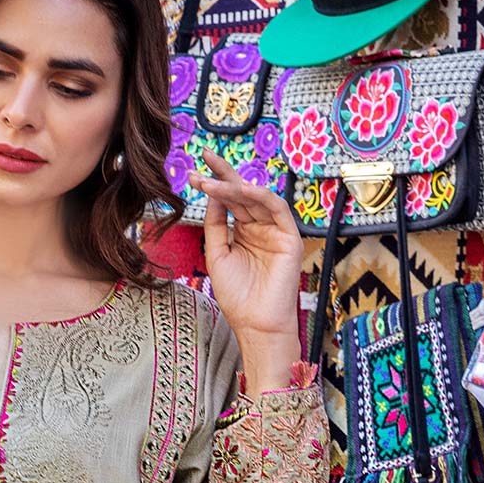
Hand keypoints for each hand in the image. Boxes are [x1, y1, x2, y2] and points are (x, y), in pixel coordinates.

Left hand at [195, 151, 303, 386]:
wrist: (256, 325)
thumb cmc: (237, 296)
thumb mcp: (217, 255)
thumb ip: (216, 224)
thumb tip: (212, 192)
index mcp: (244, 232)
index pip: (230, 201)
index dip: (214, 184)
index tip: (192, 172)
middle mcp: (261, 227)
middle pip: (242, 193)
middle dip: (223, 175)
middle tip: (204, 157)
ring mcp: (276, 231)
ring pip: (256, 198)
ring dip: (234, 186)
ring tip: (210, 182)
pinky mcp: (290, 237)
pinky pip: (277, 208)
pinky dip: (259, 196)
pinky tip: (240, 190)